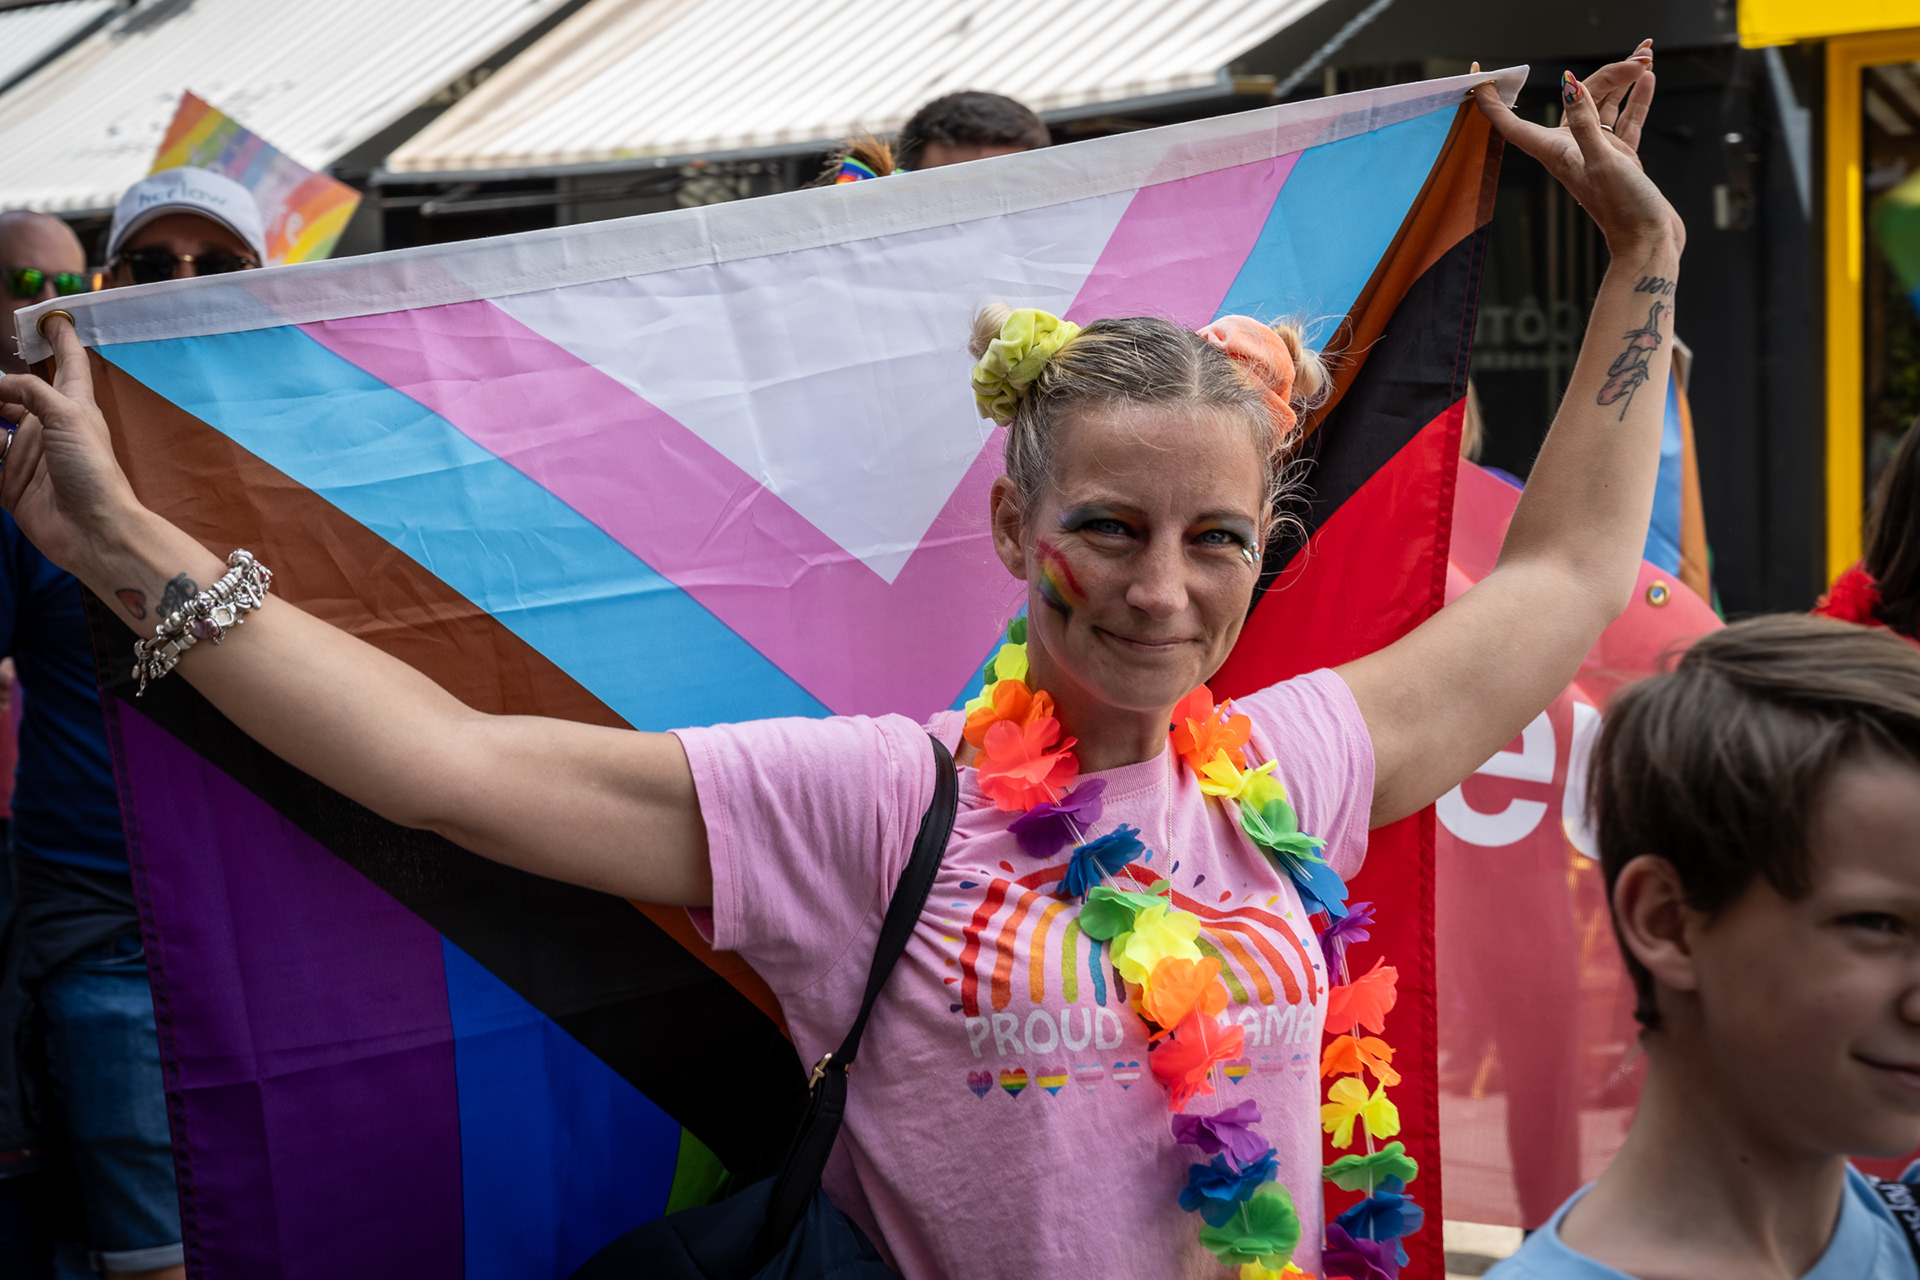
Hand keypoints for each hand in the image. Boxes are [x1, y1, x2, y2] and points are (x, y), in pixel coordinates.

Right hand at [0, 315, 145, 576]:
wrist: (93, 531)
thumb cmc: (93, 471)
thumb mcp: (69, 417)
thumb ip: (33, 392)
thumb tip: (2, 382)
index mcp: (72, 407)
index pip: (67, 364)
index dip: (60, 339)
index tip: (51, 316)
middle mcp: (47, 427)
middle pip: (14, 395)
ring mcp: (26, 456)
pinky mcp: (10, 485)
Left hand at [1472, 42, 1683, 256]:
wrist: (1650, 242)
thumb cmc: (1625, 210)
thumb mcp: (1604, 162)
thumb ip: (1586, 123)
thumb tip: (1569, 87)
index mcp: (1556, 154)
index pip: (1512, 124)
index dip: (1493, 102)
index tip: (1480, 78)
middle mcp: (1572, 151)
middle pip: (1577, 99)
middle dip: (1608, 74)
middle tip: (1640, 58)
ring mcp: (1596, 154)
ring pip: (1605, 106)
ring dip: (1624, 82)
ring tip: (1647, 58)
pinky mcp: (1619, 159)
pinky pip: (1624, 122)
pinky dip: (1634, 101)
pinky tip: (1646, 81)